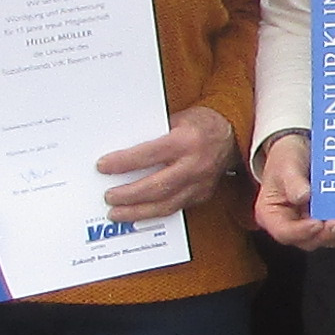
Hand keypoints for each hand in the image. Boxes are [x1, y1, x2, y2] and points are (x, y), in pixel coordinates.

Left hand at [96, 105, 233, 223]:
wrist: (230, 135)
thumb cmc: (200, 124)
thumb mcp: (175, 119)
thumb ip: (152, 134)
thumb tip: (121, 148)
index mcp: (187, 140)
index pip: (149, 154)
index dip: (124, 163)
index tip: (103, 166)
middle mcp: (195, 165)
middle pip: (157, 186)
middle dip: (129, 195)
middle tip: (108, 197)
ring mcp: (201, 183)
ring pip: (166, 204)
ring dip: (138, 212)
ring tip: (117, 213)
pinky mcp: (202, 195)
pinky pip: (175, 209)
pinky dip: (154, 213)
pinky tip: (138, 214)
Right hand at [252, 132, 334, 249]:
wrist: (298, 149)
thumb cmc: (285, 159)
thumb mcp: (286, 165)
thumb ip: (293, 182)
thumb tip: (303, 196)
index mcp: (271, 214)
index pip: (284, 232)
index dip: (301, 232)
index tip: (316, 223)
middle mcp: (289, 224)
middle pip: (307, 240)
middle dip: (325, 234)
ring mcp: (308, 223)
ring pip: (324, 238)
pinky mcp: (324, 219)